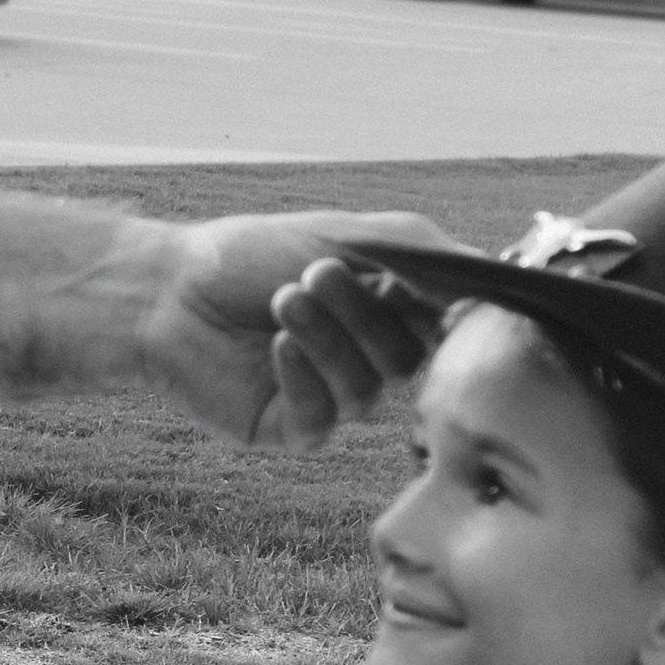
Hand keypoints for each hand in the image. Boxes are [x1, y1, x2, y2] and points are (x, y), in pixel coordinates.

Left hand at [140, 212, 454, 447]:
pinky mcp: (292, 430)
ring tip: (285, 297)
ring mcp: (331, 398)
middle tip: (316, 272)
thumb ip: (427, 252)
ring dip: (328, 337)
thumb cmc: (252, 253)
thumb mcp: (352, 234)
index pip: (447, 326)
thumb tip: (498, 279)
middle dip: (364, 313)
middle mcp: (367, 358)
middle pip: (409, 359)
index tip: (426, 285)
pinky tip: (276, 344)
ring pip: (368, 388)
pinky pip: (324, 417)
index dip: (441, 311)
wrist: (166, 289)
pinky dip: (304, 374)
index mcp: (390, 311)